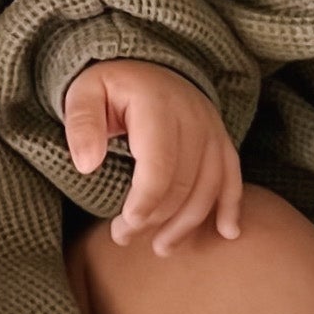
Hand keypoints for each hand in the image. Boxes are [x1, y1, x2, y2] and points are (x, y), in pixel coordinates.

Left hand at [62, 59, 242, 254]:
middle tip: (122, 237)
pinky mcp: (221, 139)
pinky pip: (232, 176)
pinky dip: (231, 206)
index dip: (145, 203)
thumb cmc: (109, 87)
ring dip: (187, 224)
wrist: (145, 66)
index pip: (159, 166)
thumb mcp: (82, 94)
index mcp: (157, 106)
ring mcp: (212, 128)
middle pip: (183, 183)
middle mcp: (193, 117)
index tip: (123, 225)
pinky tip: (227, 232)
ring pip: (209, 187)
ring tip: (160, 247)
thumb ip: (81, 125)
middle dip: (155, 219)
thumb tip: (86, 165)